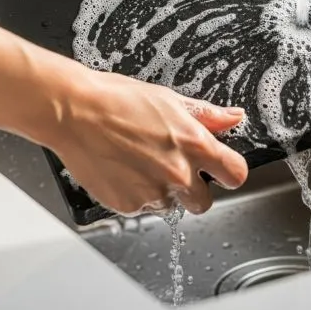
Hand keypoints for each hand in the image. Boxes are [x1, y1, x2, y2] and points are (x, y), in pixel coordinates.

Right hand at [51, 68, 248, 215]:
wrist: (74, 112)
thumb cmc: (118, 100)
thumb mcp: (170, 100)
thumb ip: (207, 116)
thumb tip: (234, 118)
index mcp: (194, 144)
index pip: (236, 174)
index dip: (230, 172)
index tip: (222, 170)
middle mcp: (177, 173)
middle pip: (205, 202)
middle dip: (194, 190)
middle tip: (175, 169)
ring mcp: (152, 193)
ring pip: (171, 206)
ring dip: (163, 192)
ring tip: (141, 164)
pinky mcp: (128, 205)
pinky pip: (142, 208)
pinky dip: (136, 195)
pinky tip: (124, 170)